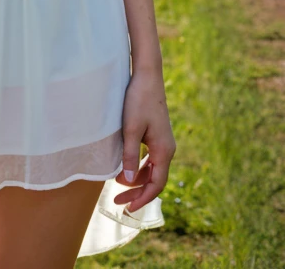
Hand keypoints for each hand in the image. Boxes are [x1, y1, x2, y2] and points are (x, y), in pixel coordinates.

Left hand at [114, 64, 175, 213]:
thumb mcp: (131, 129)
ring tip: (117, 186)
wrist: (147, 76)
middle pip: (154, 179)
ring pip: (151, 170)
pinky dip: (138, 167)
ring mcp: (162, 142)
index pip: (156, 184)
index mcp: (164, 150)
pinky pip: (149, 159)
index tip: (128, 208)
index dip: (142, 199)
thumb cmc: (138, 100)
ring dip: (136, 180)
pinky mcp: (156, 135)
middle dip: (137, 192)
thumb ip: (129, 155)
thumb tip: (126, 180)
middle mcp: (167, 149)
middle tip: (117, 201)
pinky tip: (125, 169)